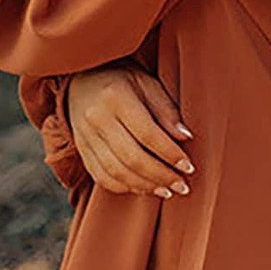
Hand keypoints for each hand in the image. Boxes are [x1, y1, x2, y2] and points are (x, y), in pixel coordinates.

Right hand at [66, 60, 195, 200]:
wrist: (82, 79)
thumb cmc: (123, 80)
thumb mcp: (148, 83)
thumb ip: (166, 110)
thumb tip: (186, 138)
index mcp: (116, 97)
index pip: (147, 134)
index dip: (170, 154)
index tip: (189, 166)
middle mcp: (97, 118)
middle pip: (131, 157)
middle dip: (160, 176)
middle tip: (182, 186)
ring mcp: (85, 136)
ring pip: (116, 171)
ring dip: (145, 186)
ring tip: (167, 190)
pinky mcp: (81, 150)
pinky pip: (101, 176)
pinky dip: (125, 187)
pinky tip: (144, 188)